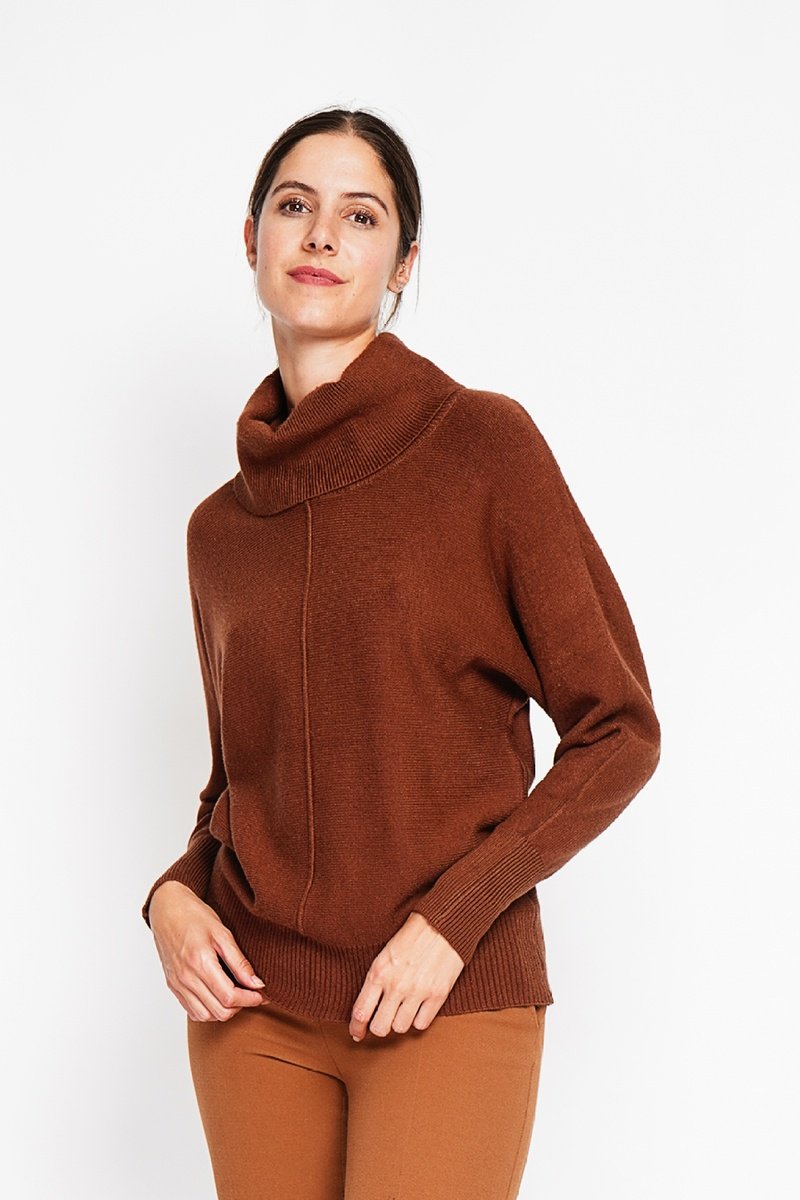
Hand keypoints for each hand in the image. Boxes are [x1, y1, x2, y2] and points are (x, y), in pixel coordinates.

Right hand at [148, 880, 271, 1020]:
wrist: (167, 909)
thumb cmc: (195, 916)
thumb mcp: (222, 933)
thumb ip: (239, 961)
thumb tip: (257, 983)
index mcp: (200, 962)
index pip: (229, 997)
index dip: (250, 999)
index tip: (261, 993)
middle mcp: (186, 978)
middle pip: (219, 1012)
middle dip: (240, 1006)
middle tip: (251, 993)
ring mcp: (177, 984)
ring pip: (205, 1016)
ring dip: (224, 1011)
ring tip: (235, 994)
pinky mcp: (172, 986)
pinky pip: (191, 1011)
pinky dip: (208, 1010)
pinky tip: (217, 996)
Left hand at [349, 911, 464, 1040]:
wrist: (443, 923)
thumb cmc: (413, 936)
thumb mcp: (385, 954)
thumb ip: (376, 980)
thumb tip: (367, 1008)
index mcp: (379, 972)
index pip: (360, 1012)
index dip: (356, 1027)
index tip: (358, 1033)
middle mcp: (396, 985)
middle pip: (380, 1027)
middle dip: (380, 1026)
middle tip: (384, 1019)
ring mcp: (417, 991)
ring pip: (400, 1028)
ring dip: (400, 1021)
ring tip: (404, 1008)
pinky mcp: (437, 994)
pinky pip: (422, 1024)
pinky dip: (419, 1019)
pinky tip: (420, 1006)